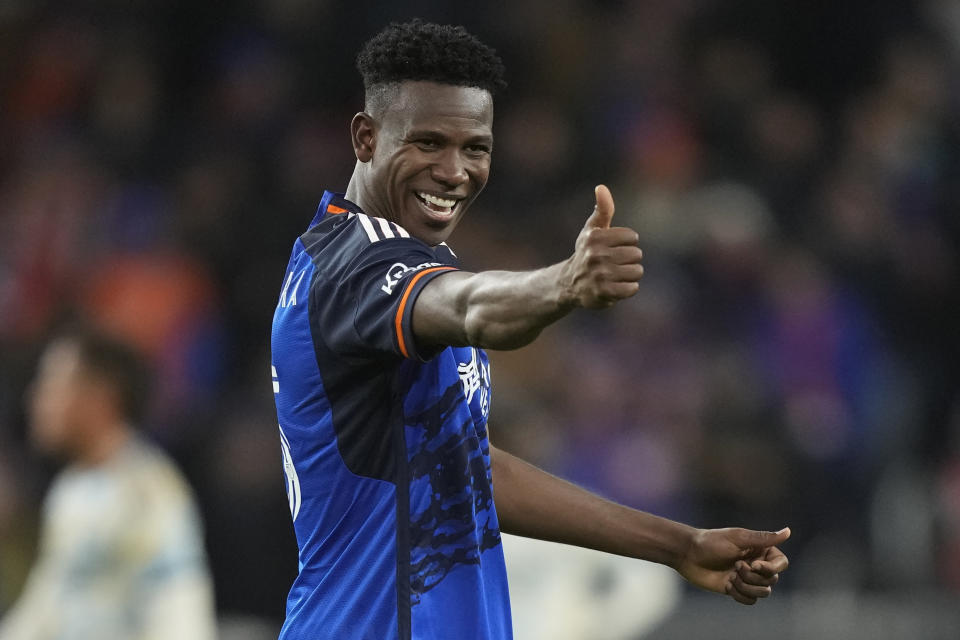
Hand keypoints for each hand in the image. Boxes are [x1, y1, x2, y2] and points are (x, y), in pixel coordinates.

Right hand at [558, 185, 643, 308]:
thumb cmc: (586, 252)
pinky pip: (632, 288)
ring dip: (630, 275)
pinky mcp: (603, 293)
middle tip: (615, 264)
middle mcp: (595, 255)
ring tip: (616, 275)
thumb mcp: (592, 230)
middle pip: (636, 255)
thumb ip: (602, 209)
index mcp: (595, 238)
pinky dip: (628, 289)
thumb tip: (601, 187)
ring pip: (637, 272)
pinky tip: (617, 287)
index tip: (614, 248)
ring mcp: (599, 275)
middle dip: (630, 260)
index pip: (632, 237)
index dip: (627, 243)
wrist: (569, 284)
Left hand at [676, 527, 790, 604]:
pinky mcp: (736, 589)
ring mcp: (746, 578)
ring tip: (731, 577)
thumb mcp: (738, 538)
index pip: (781, 563)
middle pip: (772, 580)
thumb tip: (788, 531)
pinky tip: (727, 584)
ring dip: (747, 586)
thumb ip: (763, 538)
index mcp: (759, 549)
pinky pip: (750, 600)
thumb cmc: (711, 542)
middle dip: (754, 576)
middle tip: (736, 565)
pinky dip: (740, 594)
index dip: (771, 568)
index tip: (754, 564)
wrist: (688, 554)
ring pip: (763, 592)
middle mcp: (756, 564)